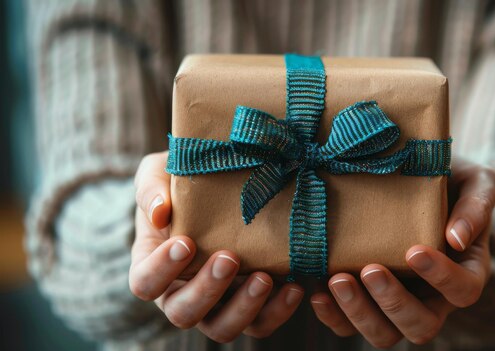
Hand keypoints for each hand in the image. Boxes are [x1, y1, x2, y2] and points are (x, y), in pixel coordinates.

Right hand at [128, 151, 304, 341]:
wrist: (222, 186)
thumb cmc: (182, 181)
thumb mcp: (159, 173)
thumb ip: (151, 189)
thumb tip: (160, 212)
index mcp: (153, 266)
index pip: (145, 283)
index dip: (161, 270)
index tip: (185, 243)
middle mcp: (181, 293)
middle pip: (183, 314)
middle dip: (207, 290)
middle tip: (229, 258)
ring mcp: (217, 303)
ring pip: (222, 328)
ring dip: (244, 308)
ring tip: (265, 278)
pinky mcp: (251, 305)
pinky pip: (262, 323)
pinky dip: (278, 311)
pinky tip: (294, 287)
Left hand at [310, 158, 494, 347]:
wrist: (406, 174)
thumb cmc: (447, 178)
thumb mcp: (474, 181)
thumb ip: (476, 204)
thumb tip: (457, 238)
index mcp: (465, 272)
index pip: (463, 291)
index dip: (441, 278)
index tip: (414, 251)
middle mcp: (433, 298)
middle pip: (421, 325)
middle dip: (394, 303)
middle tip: (371, 270)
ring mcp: (397, 303)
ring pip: (384, 333)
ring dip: (359, 313)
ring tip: (337, 280)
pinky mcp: (364, 300)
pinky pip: (349, 325)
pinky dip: (332, 315)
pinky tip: (318, 292)